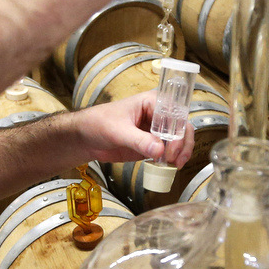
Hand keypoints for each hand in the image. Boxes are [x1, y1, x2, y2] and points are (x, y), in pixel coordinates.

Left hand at [70, 91, 197, 166]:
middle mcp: (158, 115)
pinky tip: (169, 166)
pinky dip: (172, 159)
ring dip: (181, 152)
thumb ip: (138, 140)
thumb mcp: (117, 131)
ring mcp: (156, 131)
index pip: (174, 113)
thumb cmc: (98, 123)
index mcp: (151, 102)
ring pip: (179, 140)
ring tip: (174, 164)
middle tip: (174, 159)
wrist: (86, 138)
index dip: (177, 130)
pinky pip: (169, 151)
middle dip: (182, 143)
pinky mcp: (153, 145)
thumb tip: (159, 149)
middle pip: (182, 126)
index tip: (171, 148)